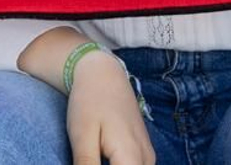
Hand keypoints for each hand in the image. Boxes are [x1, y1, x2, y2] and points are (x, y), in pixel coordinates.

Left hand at [66, 50, 154, 164]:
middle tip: (90, 159)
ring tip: (94, 157)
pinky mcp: (144, 153)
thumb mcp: (82, 137)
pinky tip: (103, 159)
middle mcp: (146, 159)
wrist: (103, 74)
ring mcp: (148, 156)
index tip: (89, 162)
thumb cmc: (90, 103)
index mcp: (131, 157)